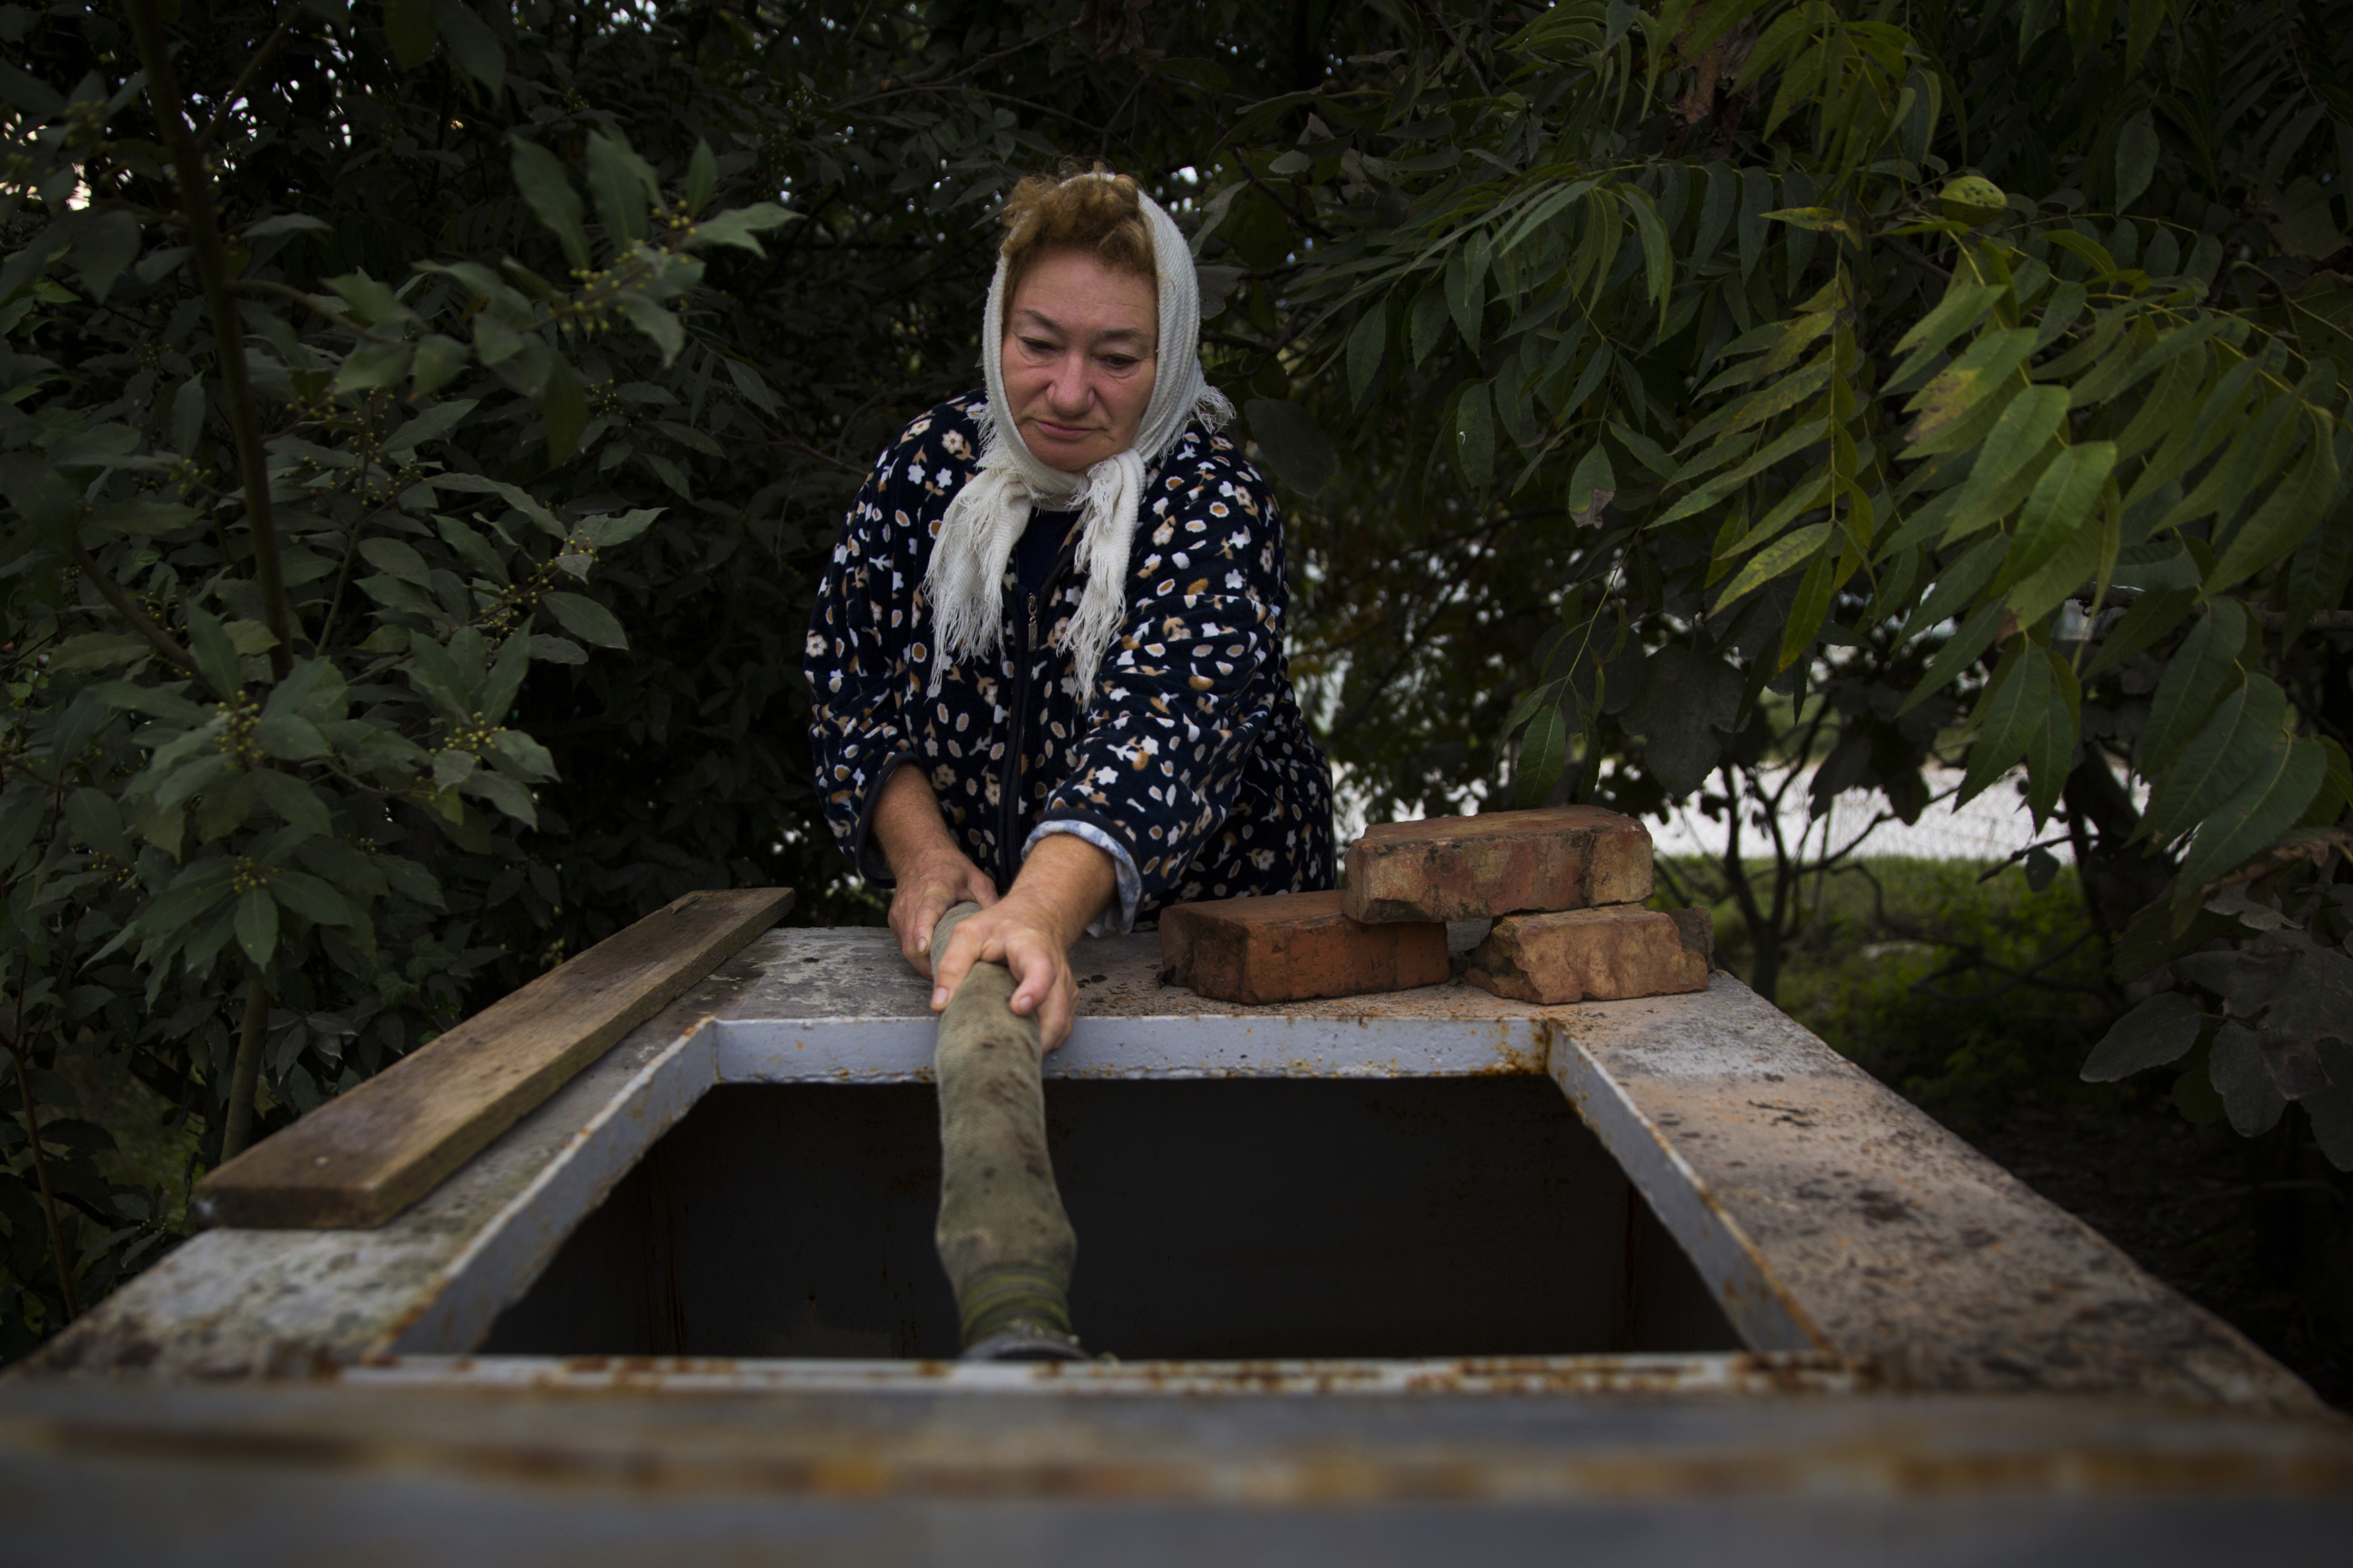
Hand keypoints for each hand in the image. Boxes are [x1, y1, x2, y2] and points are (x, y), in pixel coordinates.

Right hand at [871, 763, 998, 975]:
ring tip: (947, 980)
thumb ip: (989, 903)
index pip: (925, 912)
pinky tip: (937, 966)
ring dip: (924, 965)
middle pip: (913, 940)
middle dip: (929, 964)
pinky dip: (919, 959)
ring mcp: (900, 913)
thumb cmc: (952, 869)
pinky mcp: (894, 921)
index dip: (923, 931)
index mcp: (934, 890)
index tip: (925, 948)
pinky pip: (904, 946)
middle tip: (952, 983)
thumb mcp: (977, 880)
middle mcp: (912, 903)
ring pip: (907, 949)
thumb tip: (1003, 933)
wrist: (919, 855)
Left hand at [928, 894, 1081, 1049]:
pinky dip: (1043, 1042)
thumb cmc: (1002, 925)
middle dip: (1038, 1038)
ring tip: (1010, 1056)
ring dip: (1039, 1045)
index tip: (1018, 1008)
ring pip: (1061, 1026)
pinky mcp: (1066, 1001)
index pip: (1040, 970)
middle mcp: (1055, 970)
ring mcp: (1064, 988)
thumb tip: (940, 1005)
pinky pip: (1060, 1029)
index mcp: (1031, 949)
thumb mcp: (969, 933)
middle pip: (1057, 1011)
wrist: (1037, 915)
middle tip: (1006, 1055)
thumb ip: (952, 965)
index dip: (1033, 991)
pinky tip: (1021, 1045)